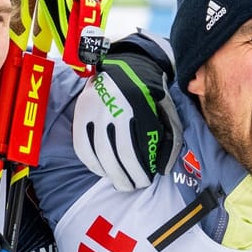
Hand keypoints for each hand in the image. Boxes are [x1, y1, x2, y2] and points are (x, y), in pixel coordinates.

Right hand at [72, 40, 177, 191]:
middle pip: (119, 153)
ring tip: (120, 183)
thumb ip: (170, 137)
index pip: (139, 148)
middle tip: (133, 186)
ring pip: (100, 152)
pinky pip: (82, 146)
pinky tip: (103, 171)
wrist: (125, 64)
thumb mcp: (166, 109)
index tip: (146, 181)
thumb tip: (163, 168)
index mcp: (139, 106)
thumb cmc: (149, 92)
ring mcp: (95, 110)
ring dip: (110, 174)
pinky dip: (92, 163)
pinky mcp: (81, 112)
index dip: (141, 170)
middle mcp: (115, 108)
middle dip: (127, 176)